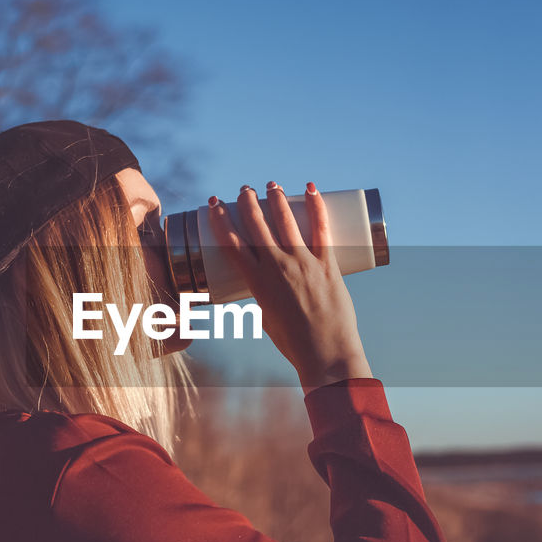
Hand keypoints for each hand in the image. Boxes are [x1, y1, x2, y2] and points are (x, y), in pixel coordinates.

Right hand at [207, 181, 372, 391]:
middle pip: (257, 225)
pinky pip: (321, 230)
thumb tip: (269, 278)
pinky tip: (311, 190)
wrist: (326, 356)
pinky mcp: (327, 265)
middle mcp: (277, 268)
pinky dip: (317, 207)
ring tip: (271, 185)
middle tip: (244, 190)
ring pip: (286, 222)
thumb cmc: (293, 343)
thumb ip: (266, 294)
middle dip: (247, 202)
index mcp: (256, 284)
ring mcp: (303, 264)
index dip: (219, 220)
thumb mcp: (267, 317)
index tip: (214, 204)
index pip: (231, 243)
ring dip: (276, 199)